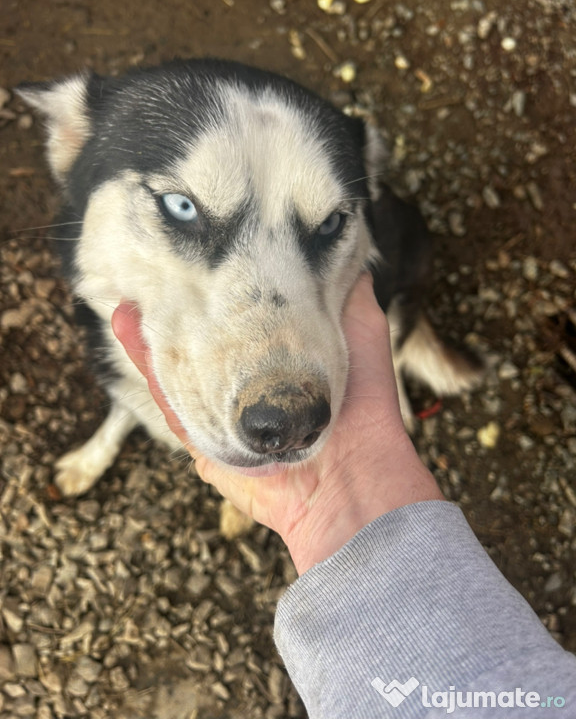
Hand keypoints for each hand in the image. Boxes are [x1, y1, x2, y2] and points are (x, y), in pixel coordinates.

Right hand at [112, 274, 443, 573]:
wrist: (351, 474)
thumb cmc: (364, 399)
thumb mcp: (361, 327)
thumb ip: (345, 293)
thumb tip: (340, 254)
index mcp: (283, 365)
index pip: (243, 324)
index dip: (222, 295)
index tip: (202, 261)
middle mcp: (252, 390)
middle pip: (205, 346)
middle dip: (179, 312)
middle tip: (154, 279)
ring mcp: (227, 416)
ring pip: (179, 372)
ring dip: (151, 336)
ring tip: (128, 301)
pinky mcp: (206, 440)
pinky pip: (172, 404)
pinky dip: (149, 368)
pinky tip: (129, 330)